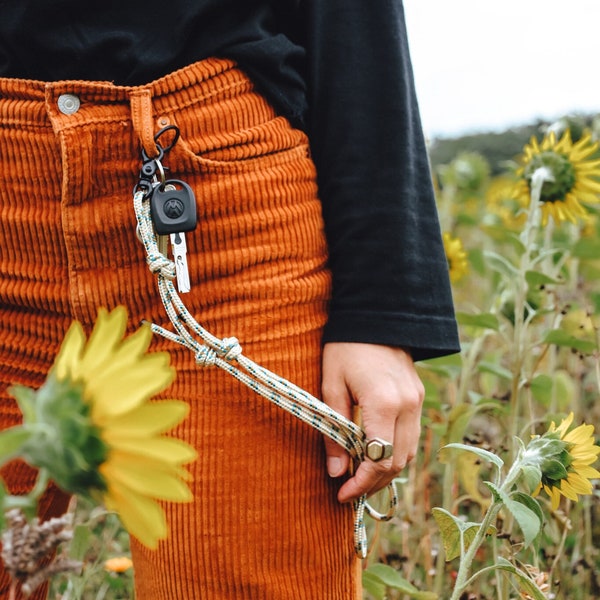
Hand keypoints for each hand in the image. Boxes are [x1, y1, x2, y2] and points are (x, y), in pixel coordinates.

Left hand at [321, 342, 424, 502]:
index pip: (378, 459)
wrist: (376, 314)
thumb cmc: (345, 347)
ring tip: (359, 476)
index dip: (360, 483)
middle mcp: (408, 406)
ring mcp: (417, 401)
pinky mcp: (418, 397)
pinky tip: (374, 454)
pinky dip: (394, 452)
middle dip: (373, 482)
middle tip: (348, 490)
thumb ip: (333, 431)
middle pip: (397, 462)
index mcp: (384, 402)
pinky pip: (410, 436)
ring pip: (408, 453)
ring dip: (385, 470)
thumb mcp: (331, 385)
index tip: (341, 494)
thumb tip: (335, 471)